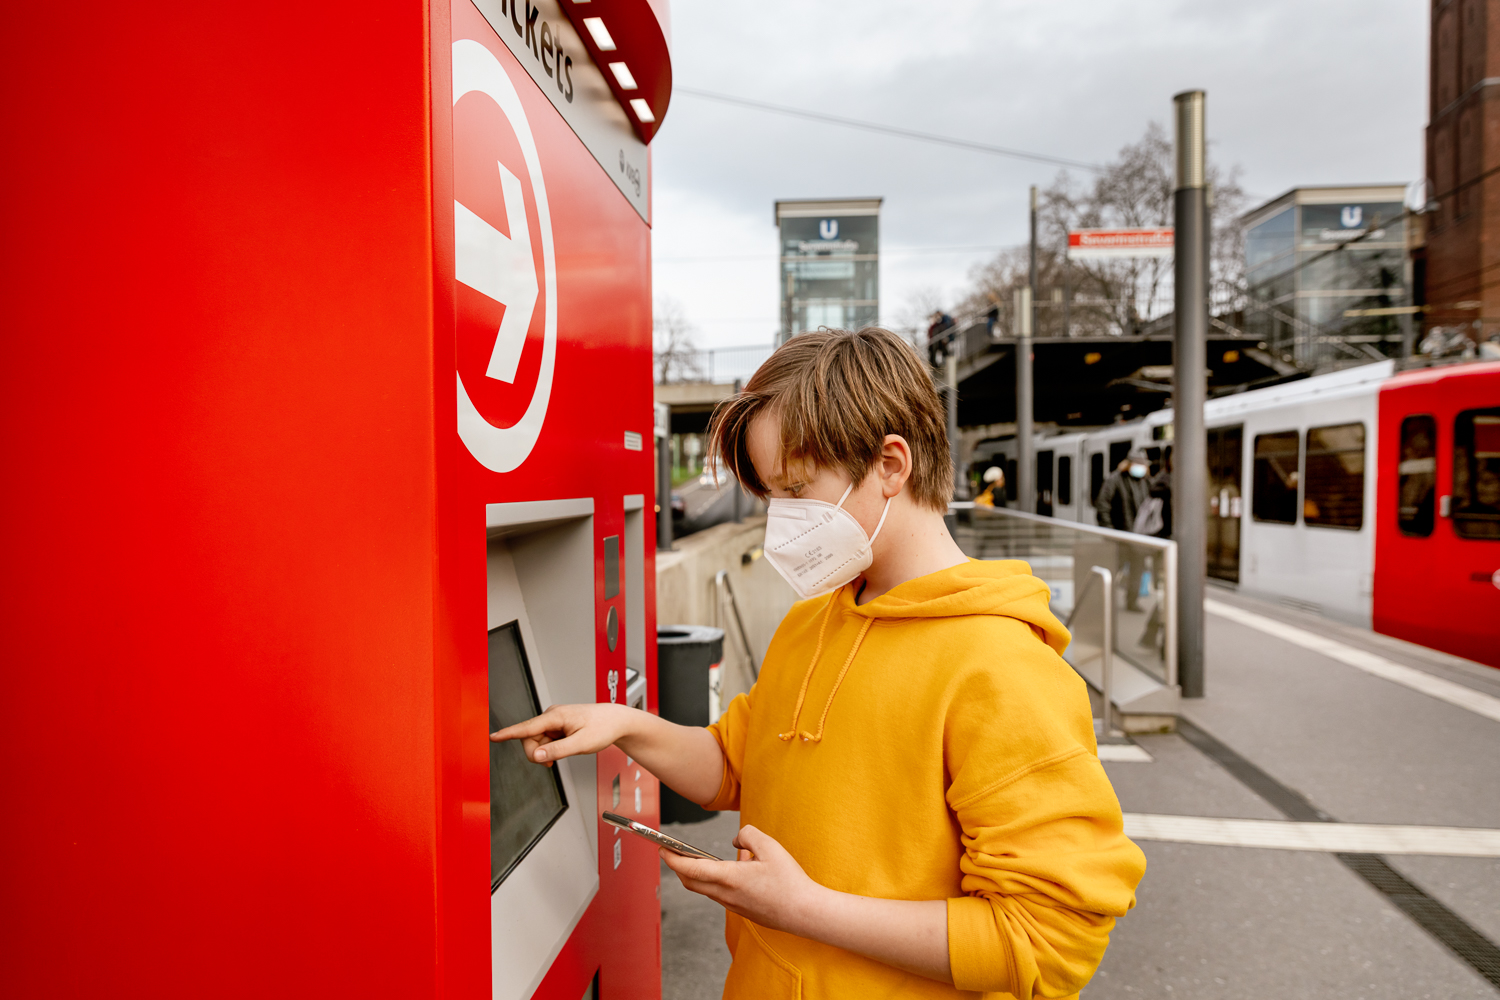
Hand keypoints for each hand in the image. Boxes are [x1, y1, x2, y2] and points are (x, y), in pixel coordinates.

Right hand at [490, 702, 635, 765]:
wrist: (616, 721)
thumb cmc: (603, 727)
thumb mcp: (581, 744)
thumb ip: (557, 751)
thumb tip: (536, 756)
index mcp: (556, 716)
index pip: (526, 727)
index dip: (508, 733)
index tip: (492, 737)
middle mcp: (552, 716)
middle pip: (530, 739)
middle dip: (537, 753)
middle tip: (553, 762)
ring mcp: (555, 721)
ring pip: (538, 742)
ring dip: (546, 752)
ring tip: (565, 752)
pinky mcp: (558, 726)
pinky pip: (546, 741)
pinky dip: (551, 749)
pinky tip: (563, 749)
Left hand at [660, 825, 824, 936]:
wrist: (804, 913)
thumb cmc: (789, 882)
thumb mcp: (770, 846)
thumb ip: (748, 836)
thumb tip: (736, 843)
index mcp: (729, 878)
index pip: (690, 868)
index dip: (673, 858)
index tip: (662, 849)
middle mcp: (726, 894)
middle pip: (691, 881)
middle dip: (679, 867)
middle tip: (673, 853)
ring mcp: (733, 905)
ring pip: (705, 888)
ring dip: (699, 873)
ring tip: (706, 857)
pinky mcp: (741, 911)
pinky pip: (721, 893)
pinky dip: (717, 880)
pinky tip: (737, 869)